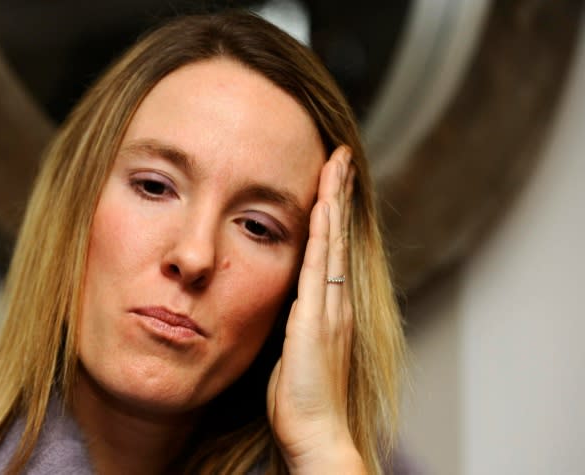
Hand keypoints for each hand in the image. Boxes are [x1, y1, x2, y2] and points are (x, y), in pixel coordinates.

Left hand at [266, 145, 364, 473]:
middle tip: (340, 155)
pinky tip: (322, 204)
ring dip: (334, 200)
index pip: (332, 248)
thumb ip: (293, 324)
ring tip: (337, 162)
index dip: (332, 213)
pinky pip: (321, 263)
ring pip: (334, 241)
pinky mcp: (318, 316)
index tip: (329, 181)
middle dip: (339, 193)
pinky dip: (324, 231)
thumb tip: (283, 307)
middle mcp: (336, 300)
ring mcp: (331, 306)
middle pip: (340, 234)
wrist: (317, 432)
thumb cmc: (301, 400)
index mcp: (329, 307)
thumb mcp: (294, 351)